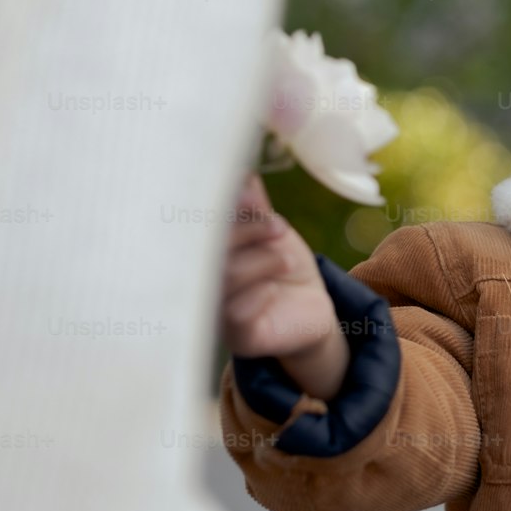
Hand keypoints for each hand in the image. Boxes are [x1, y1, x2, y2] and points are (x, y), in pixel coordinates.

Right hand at [219, 172, 349, 400]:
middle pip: (205, 254)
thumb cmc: (282, 267)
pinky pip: (235, 314)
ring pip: (224, 280)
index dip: (222, 209)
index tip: (252, 197)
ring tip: (286, 258)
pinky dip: (256, 295)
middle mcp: (204, 283)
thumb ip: (254, 208)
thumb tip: (242, 174)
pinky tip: (272, 289)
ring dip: (258, 261)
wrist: (311, 309)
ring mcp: (217, 311)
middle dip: (243, 233)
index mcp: (206, 255)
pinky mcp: (237, 336)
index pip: (198, 229)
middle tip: (276, 227)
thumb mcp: (271, 232)